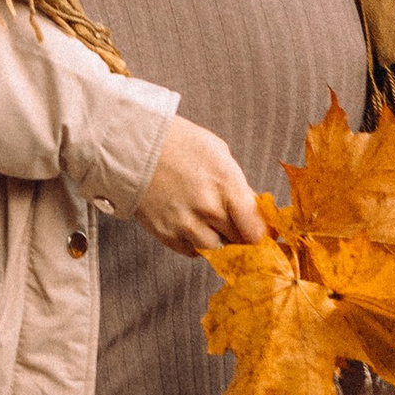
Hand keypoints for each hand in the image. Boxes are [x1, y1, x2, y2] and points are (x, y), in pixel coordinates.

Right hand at [133, 116, 266, 255]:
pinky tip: (192, 223)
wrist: (135, 147)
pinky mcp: (166, 234)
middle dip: (240, 234)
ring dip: (217, 239)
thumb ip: (237, 184)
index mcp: (226, 183)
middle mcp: (208, 208)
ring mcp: (186, 224)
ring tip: (210, 220)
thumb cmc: (179, 143)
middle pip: (238, 242)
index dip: (259, 233)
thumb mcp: (218, 153)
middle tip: (235, 224)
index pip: (254, 229)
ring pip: (215, 250)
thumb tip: (251, 209)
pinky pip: (192, 252)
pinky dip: (196, 243)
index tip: (259, 232)